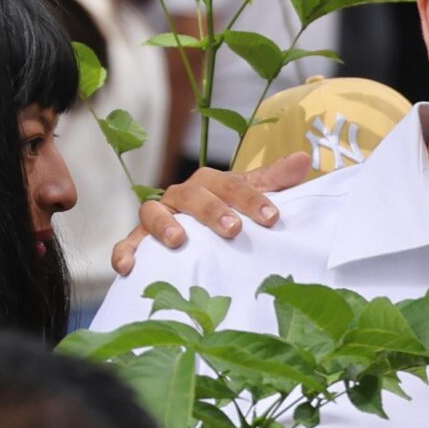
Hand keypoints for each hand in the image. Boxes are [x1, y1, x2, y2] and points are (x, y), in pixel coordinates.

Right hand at [111, 152, 315, 277]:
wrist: (198, 230)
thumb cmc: (230, 211)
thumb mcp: (253, 195)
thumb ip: (275, 181)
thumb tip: (304, 159)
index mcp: (211, 183)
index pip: (231, 184)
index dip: (251, 198)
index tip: (272, 217)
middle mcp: (182, 195)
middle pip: (193, 195)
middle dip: (212, 210)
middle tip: (233, 229)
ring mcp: (159, 216)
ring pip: (154, 212)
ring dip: (165, 224)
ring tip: (179, 241)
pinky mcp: (139, 240)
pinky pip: (127, 243)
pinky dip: (125, 252)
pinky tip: (128, 268)